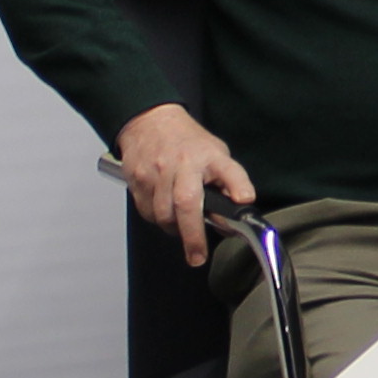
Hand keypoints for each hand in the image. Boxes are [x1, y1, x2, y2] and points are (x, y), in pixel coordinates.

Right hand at [117, 103, 253, 267]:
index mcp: (206, 157)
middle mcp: (179, 164)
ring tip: (181, 225)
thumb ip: (232, 182)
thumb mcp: (219, 155)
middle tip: (197, 255)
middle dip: (192, 236)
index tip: (237, 216)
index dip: (236, 191)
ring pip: (162, 215)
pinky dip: (156, 218)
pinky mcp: (136, 180)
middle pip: (185, 204)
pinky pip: (146, 212)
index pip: (228, 173)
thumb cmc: (187, 143)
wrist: (151, 122)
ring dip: (173, 228)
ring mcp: (154, 172)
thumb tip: (241, 208)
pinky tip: (164, 210)